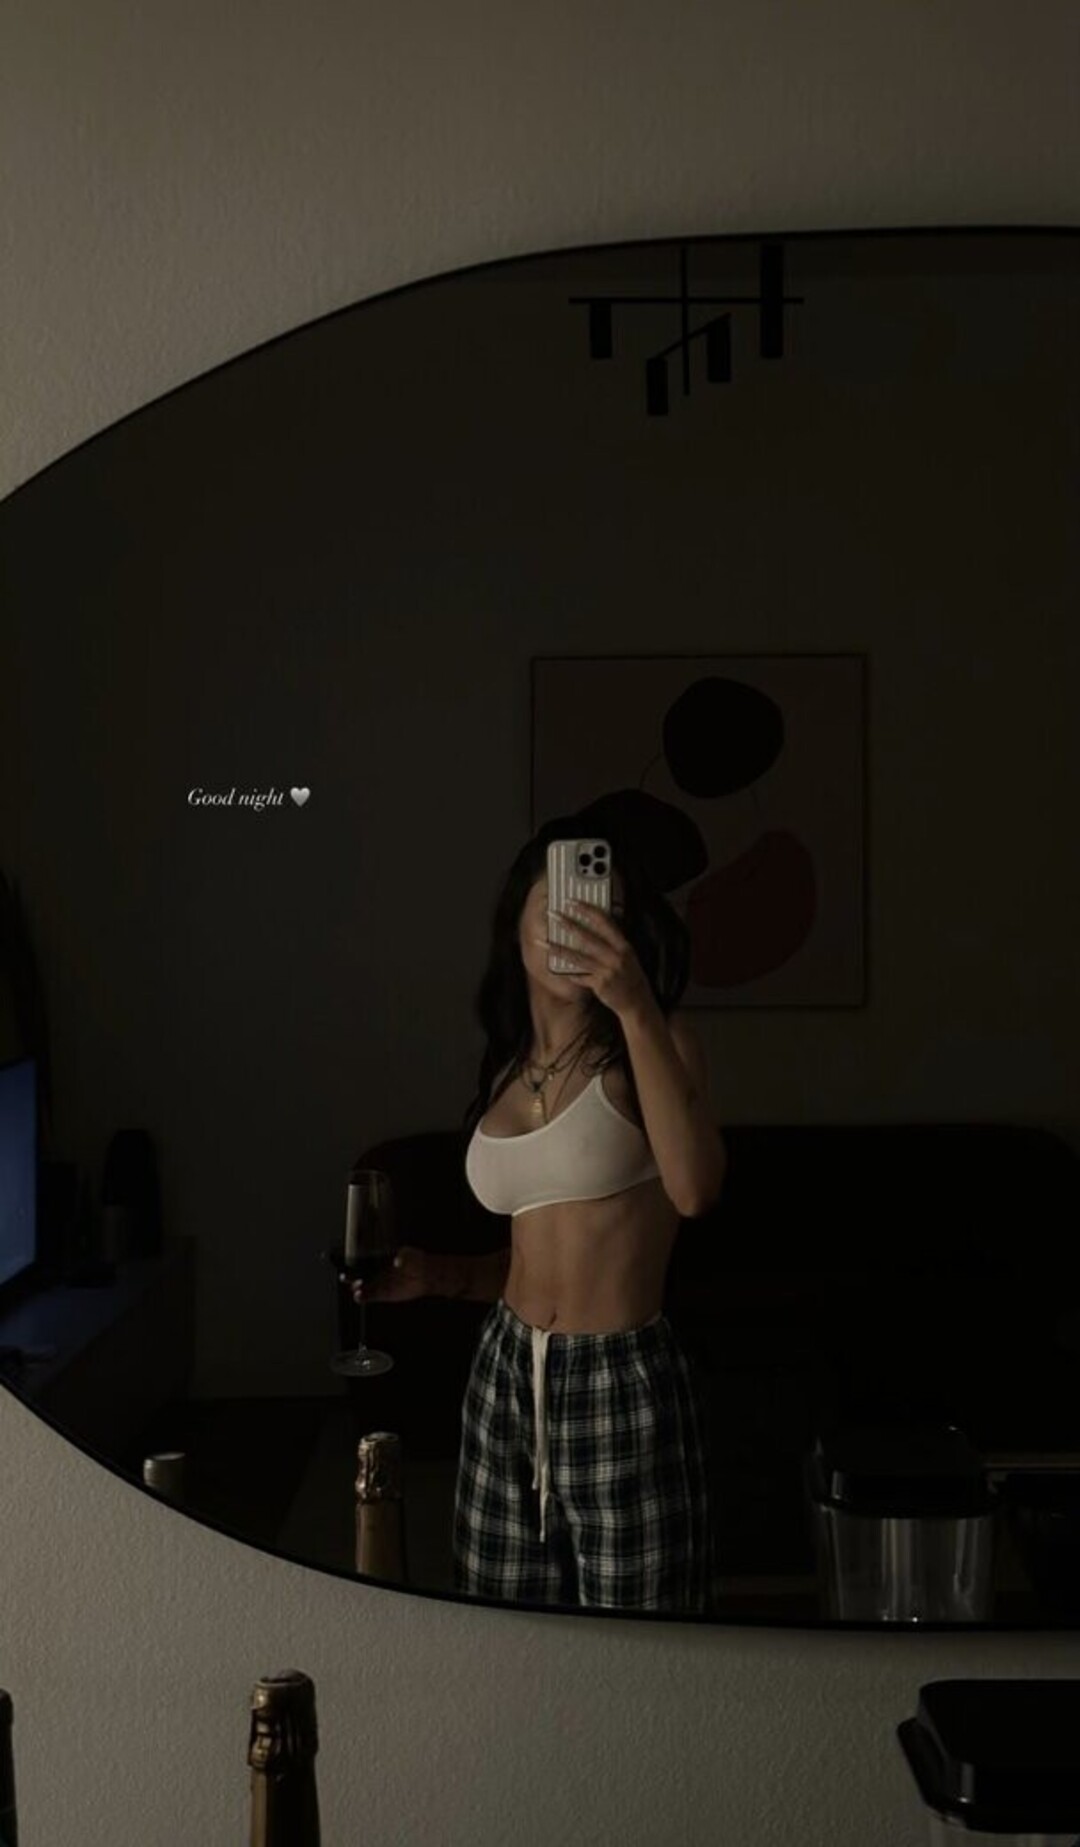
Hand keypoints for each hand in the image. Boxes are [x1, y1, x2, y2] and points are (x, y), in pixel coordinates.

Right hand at [350, 1245, 430, 1304]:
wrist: (426, 1275)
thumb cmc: (417, 1260)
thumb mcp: (410, 1255)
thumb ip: (402, 1258)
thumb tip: (398, 1262)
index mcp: (378, 1258)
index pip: (360, 1259)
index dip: (351, 1261)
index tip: (346, 1261)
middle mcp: (375, 1271)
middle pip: (355, 1274)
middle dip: (348, 1276)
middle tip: (346, 1276)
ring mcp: (377, 1283)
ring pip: (359, 1287)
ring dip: (355, 1288)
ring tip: (358, 1287)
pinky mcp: (382, 1294)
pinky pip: (367, 1297)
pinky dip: (361, 1297)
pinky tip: (360, 1295)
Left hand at [542, 899, 653, 1020]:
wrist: (638, 1002)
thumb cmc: (631, 976)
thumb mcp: (628, 955)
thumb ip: (614, 942)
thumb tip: (597, 925)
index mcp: (623, 945)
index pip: (604, 922)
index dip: (588, 910)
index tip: (572, 901)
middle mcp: (615, 956)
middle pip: (587, 937)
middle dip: (568, 924)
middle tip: (552, 914)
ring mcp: (607, 971)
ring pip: (578, 957)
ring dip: (558, 949)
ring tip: (542, 942)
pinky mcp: (600, 985)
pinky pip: (580, 977)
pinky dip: (569, 973)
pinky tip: (557, 969)